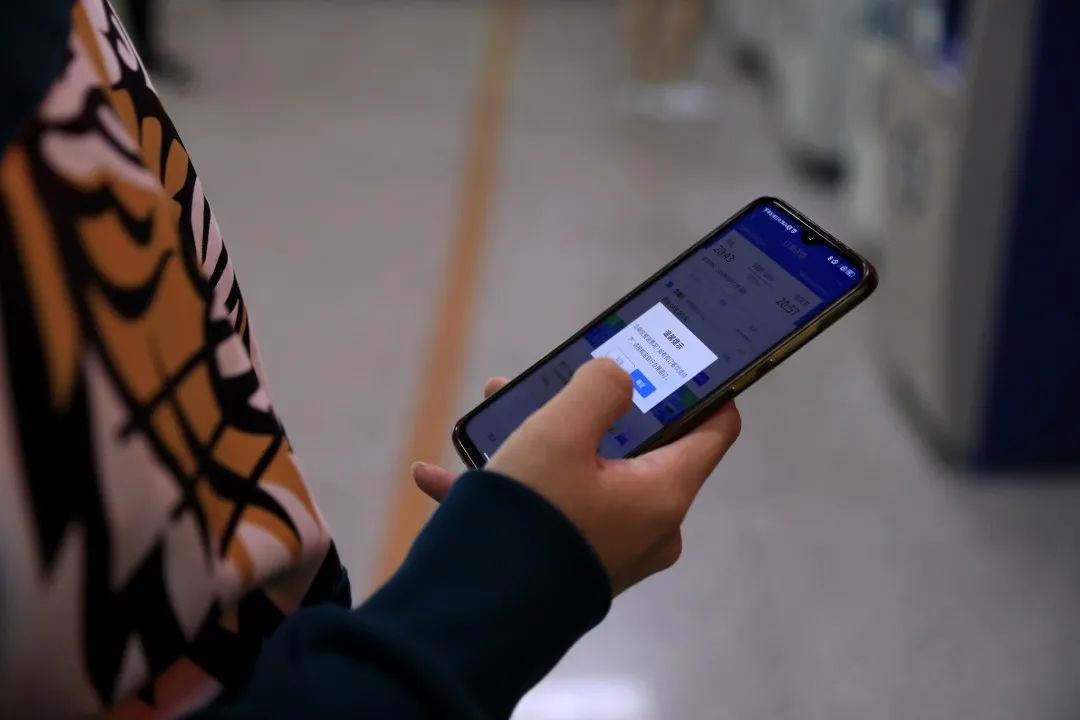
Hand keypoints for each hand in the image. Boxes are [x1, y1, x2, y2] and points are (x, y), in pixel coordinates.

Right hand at [412, 359, 740, 594]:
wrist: (476, 615)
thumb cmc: (531, 515)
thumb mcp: (561, 431)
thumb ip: (599, 388)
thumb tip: (618, 377)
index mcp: (664, 493)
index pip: (715, 429)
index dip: (702, 388)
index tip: (677, 359)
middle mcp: (649, 527)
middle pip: (637, 448)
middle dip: (592, 409)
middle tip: (559, 380)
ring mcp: (611, 551)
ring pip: (583, 477)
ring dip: (539, 443)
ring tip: (489, 418)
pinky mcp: (571, 568)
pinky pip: (548, 516)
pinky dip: (508, 491)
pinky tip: (439, 478)